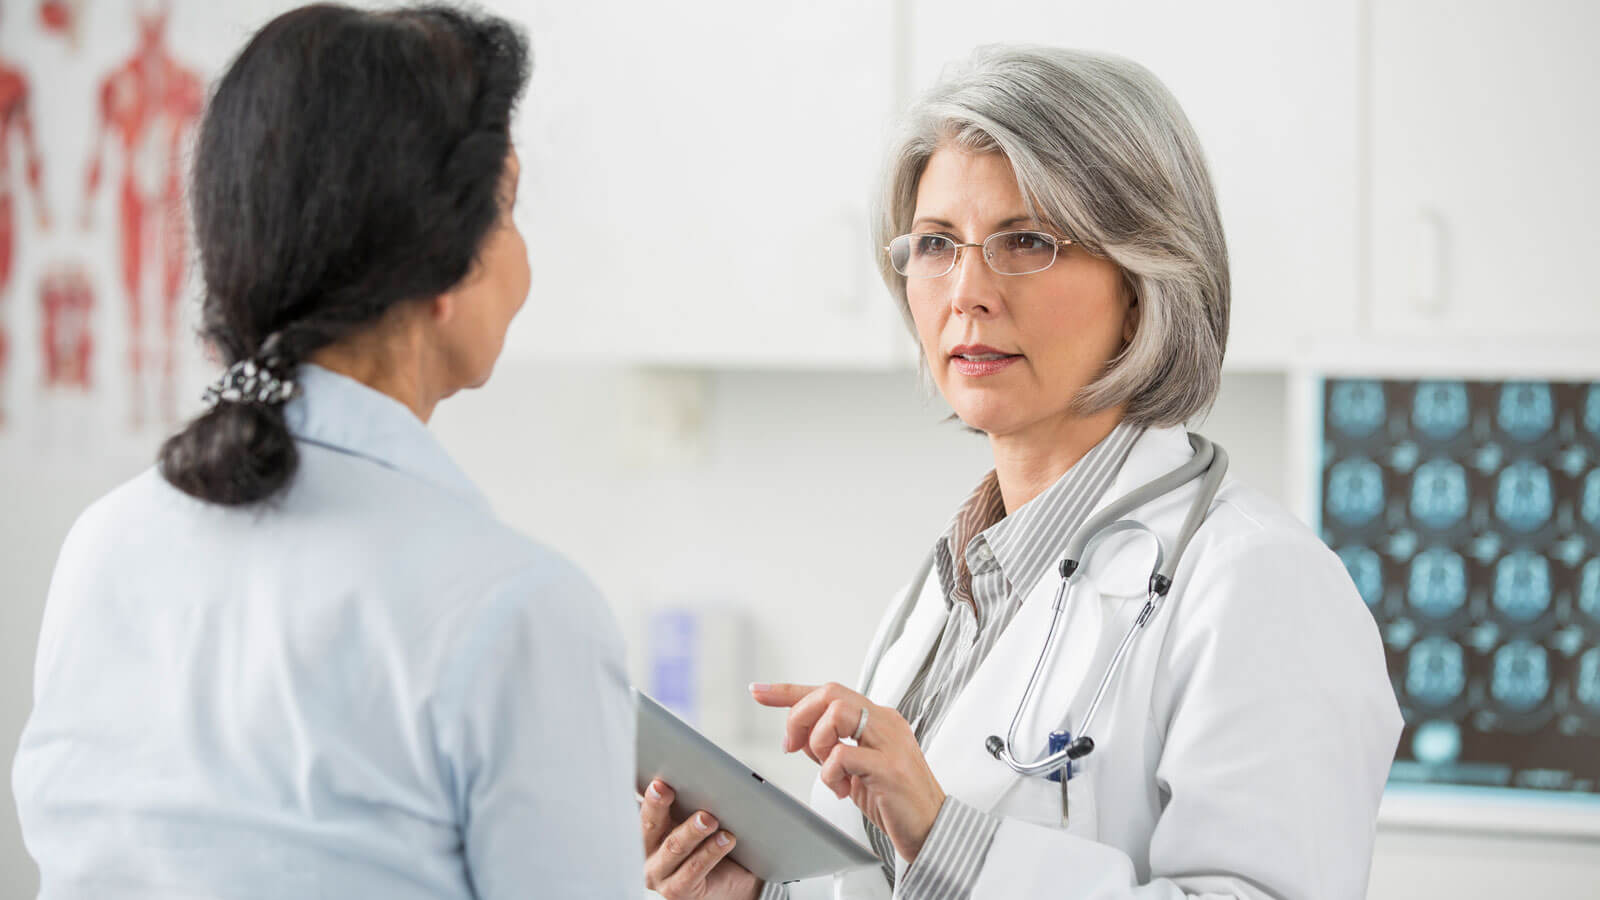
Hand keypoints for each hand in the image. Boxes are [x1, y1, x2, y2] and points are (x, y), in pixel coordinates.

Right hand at [640, 779, 760, 899]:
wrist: (731, 878)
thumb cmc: (707, 840)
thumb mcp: (692, 816)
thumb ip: (686, 799)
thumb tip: (693, 772)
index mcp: (646, 827)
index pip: (638, 806)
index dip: (641, 793)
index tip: (647, 779)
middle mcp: (646, 852)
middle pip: (649, 825)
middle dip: (656, 805)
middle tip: (664, 788)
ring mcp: (659, 874)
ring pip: (674, 847)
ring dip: (692, 830)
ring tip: (708, 818)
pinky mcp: (677, 890)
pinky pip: (694, 869)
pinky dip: (711, 851)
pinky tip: (725, 839)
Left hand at [751, 682, 944, 863]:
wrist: (931, 829)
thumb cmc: (895, 799)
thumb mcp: (856, 768)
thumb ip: (831, 747)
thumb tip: (798, 735)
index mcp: (878, 718)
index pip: (829, 692)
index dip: (789, 690)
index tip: (759, 691)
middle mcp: (885, 722)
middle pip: (830, 693)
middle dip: (799, 717)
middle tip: (793, 747)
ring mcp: (890, 742)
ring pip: (836, 714)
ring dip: (817, 744)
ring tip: (828, 772)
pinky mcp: (890, 768)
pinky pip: (843, 755)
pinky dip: (830, 773)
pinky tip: (842, 788)